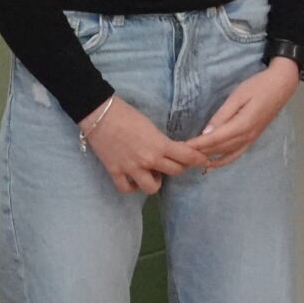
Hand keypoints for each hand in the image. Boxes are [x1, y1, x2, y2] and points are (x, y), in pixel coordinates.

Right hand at [84, 98, 202, 194]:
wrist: (100, 113)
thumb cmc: (127, 113)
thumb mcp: (151, 125)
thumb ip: (161, 141)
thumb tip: (169, 151)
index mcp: (159, 145)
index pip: (187, 157)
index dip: (198, 160)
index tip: (204, 161)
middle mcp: (148, 160)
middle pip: (174, 172)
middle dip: (178, 167)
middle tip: (174, 162)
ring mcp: (131, 168)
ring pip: (153, 187)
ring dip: (156, 181)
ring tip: (152, 172)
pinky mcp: (115, 172)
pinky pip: (128, 189)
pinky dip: (133, 186)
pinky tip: (133, 178)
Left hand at [187, 58, 299, 169]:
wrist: (281, 86)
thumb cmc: (258, 86)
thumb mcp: (238, 96)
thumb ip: (222, 115)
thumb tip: (206, 133)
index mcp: (242, 125)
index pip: (214, 139)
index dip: (197, 145)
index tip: (181, 148)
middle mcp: (246, 136)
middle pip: (218, 149)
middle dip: (198, 152)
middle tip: (180, 155)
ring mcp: (250, 139)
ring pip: (226, 154)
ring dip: (208, 158)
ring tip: (191, 161)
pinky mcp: (252, 139)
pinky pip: (236, 154)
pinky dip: (223, 161)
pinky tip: (211, 165)